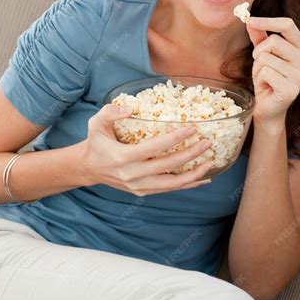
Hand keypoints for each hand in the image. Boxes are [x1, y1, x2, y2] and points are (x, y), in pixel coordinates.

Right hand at [78, 103, 213, 195]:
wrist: (89, 168)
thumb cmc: (96, 141)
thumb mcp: (96, 122)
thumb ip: (111, 112)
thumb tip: (131, 108)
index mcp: (122, 157)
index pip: (155, 148)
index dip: (175, 138)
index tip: (192, 127)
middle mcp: (132, 175)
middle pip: (168, 166)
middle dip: (191, 154)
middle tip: (207, 143)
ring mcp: (138, 186)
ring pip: (172, 184)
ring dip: (194, 174)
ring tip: (210, 162)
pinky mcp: (142, 192)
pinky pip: (169, 190)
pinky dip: (187, 185)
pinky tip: (202, 179)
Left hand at [245, 17, 299, 126]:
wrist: (267, 107)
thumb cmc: (267, 78)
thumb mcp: (263, 54)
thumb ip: (259, 36)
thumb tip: (250, 20)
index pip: (288, 25)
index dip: (268, 21)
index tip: (250, 20)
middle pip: (274, 41)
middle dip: (259, 52)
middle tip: (260, 65)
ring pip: (266, 58)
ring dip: (258, 68)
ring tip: (264, 78)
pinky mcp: (291, 89)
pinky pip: (265, 72)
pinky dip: (259, 78)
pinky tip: (266, 86)